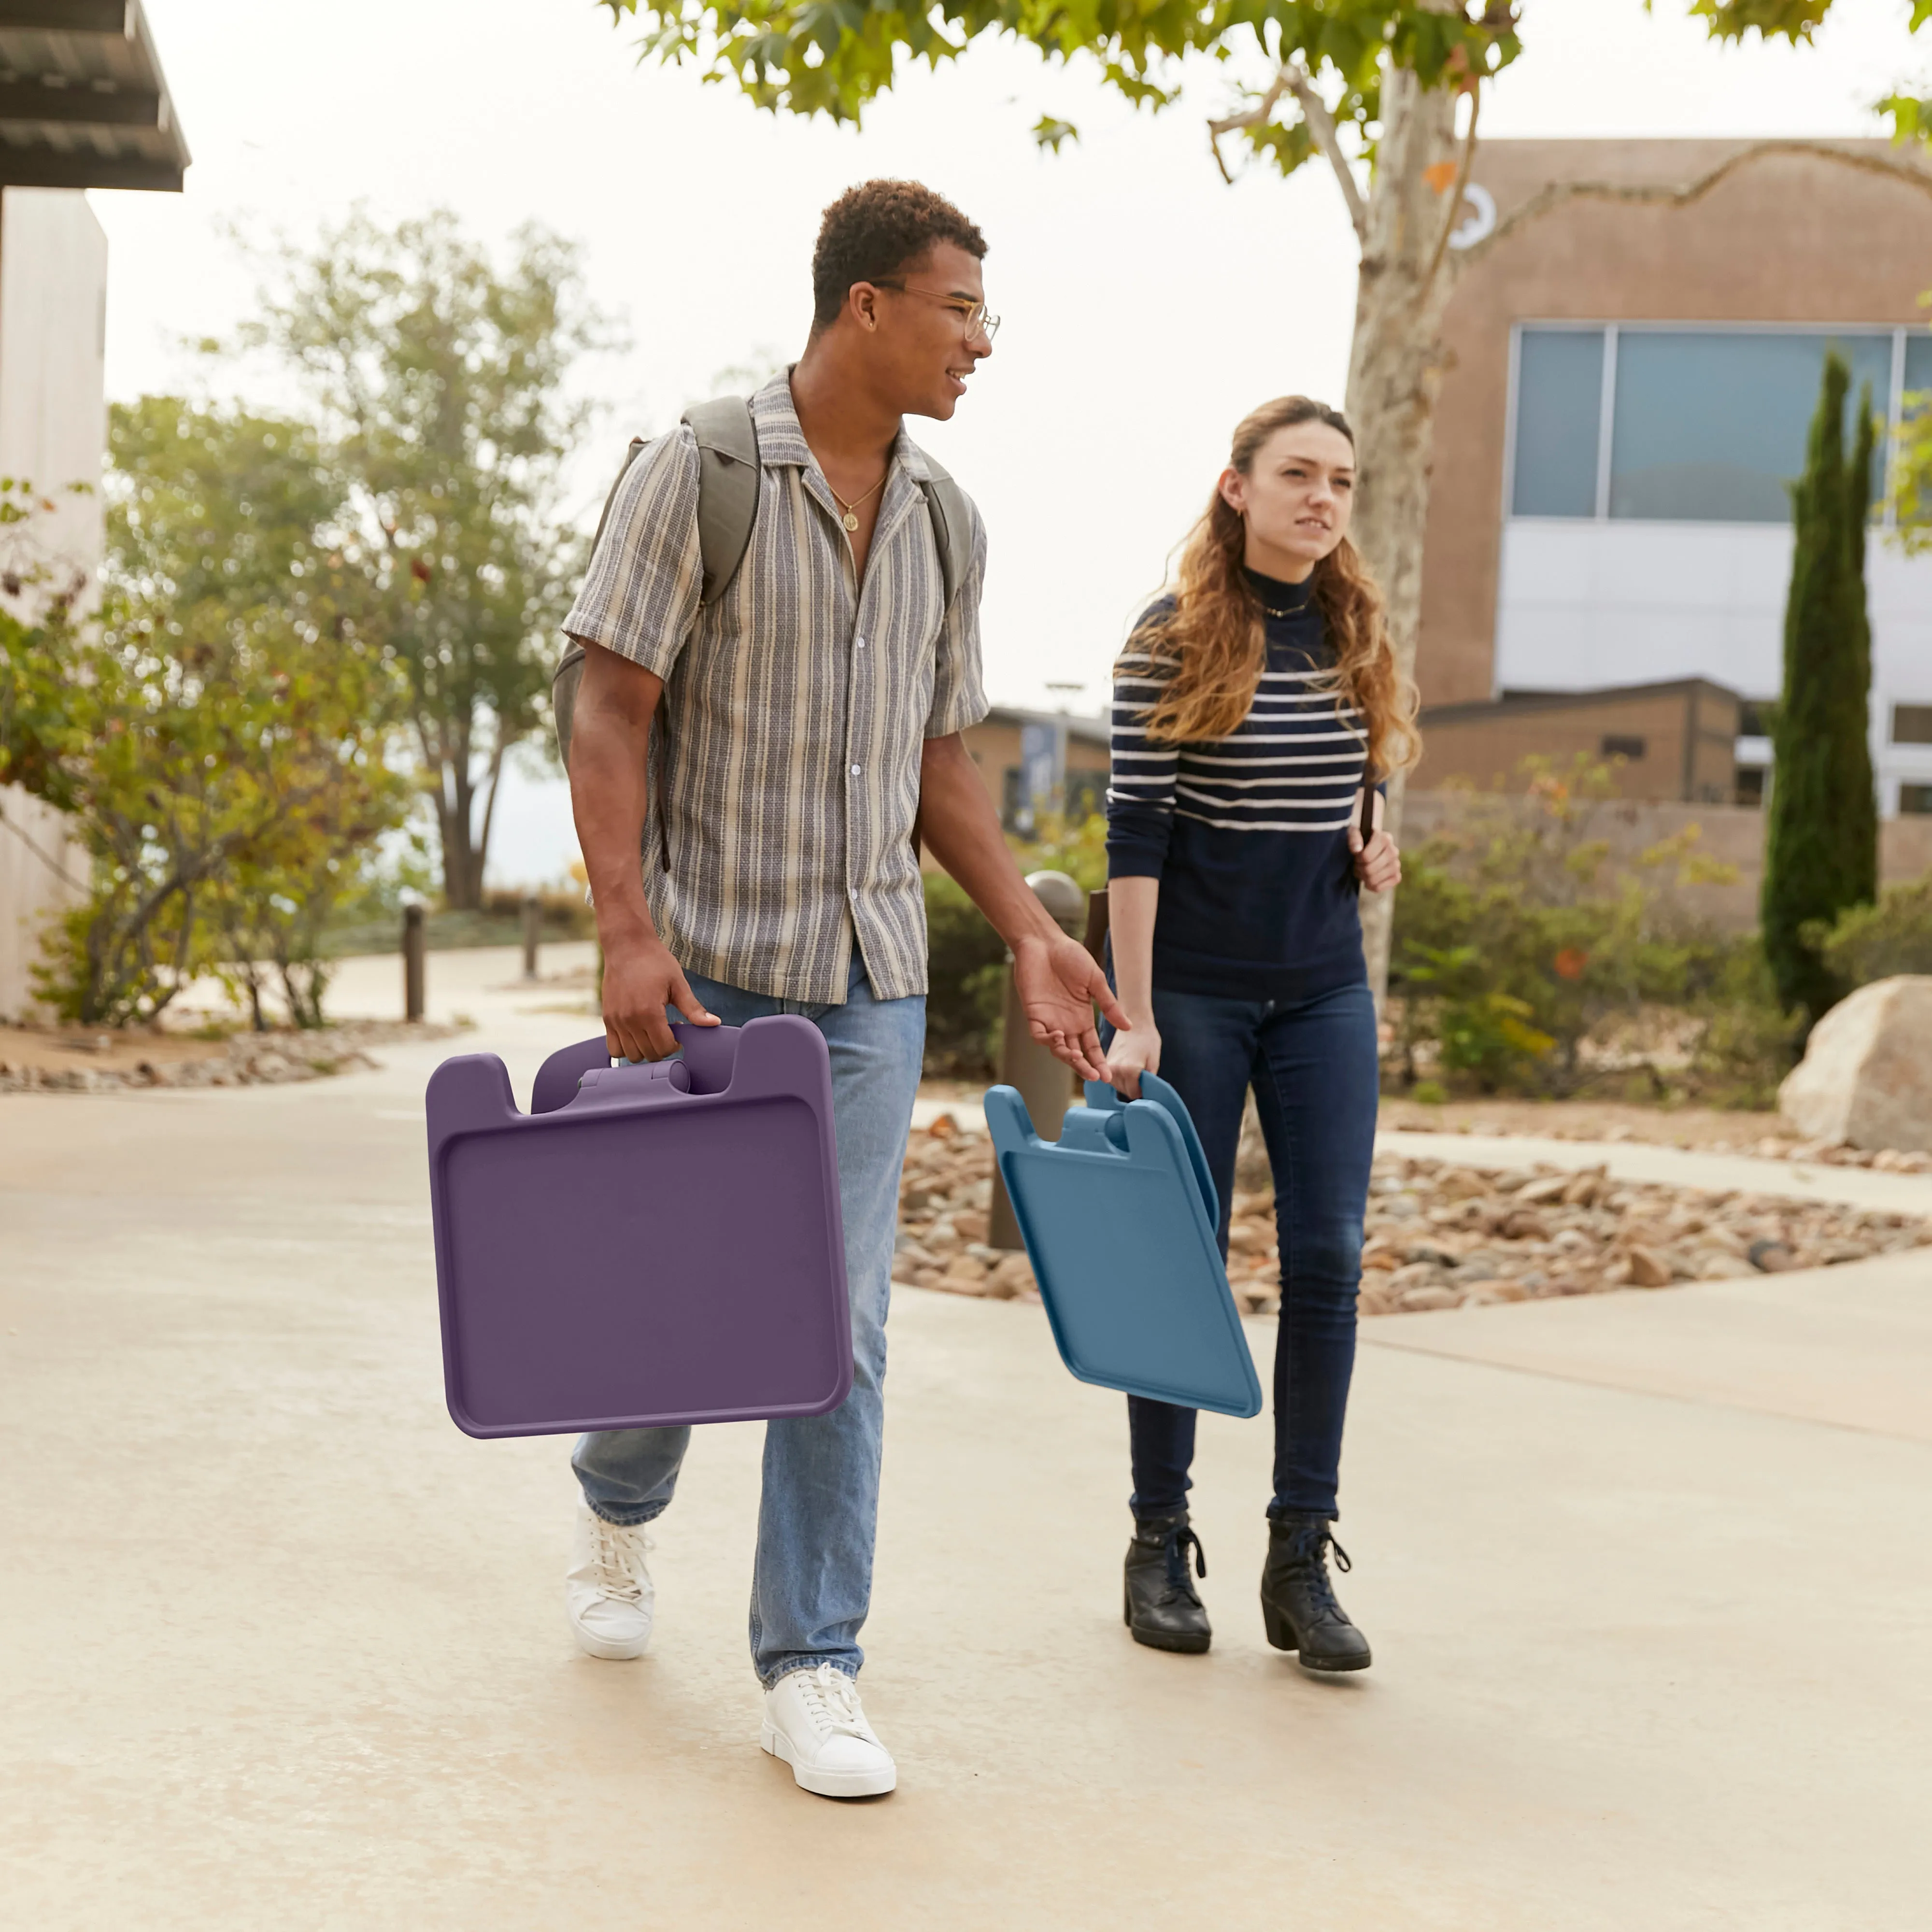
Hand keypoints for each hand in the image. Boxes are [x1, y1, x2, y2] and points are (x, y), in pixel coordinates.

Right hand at [599, 927, 718, 1062]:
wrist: (627, 945)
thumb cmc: (655, 961)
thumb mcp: (678, 983)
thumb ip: (693, 1008)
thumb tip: (714, 1023)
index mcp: (649, 1012)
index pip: (663, 1048)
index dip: (675, 1045)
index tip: (678, 1032)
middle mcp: (629, 1020)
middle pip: (648, 1054)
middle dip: (662, 1048)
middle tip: (667, 1032)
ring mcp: (615, 1021)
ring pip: (630, 1055)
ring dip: (644, 1050)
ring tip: (652, 1033)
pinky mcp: (607, 1018)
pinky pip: (613, 1048)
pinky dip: (626, 1048)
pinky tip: (637, 1034)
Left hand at [1012, 932, 1128, 1082]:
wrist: (1045, 942)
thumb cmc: (1071, 957)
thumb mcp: (1095, 981)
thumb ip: (1109, 1005)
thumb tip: (1128, 1027)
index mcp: (1083, 1018)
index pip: (1092, 1047)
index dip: (1099, 1061)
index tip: (1108, 1077)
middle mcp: (1067, 1024)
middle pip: (1077, 1054)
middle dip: (1085, 1067)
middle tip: (1095, 1077)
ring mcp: (1050, 1020)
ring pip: (1058, 1049)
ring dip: (1068, 1057)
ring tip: (1078, 1058)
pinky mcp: (1034, 1013)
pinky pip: (1039, 1034)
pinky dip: (1049, 1040)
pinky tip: (1059, 1038)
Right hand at [1105, 1013, 1160, 1100]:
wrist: (1134, 1020)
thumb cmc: (1148, 1038)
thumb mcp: (1155, 1060)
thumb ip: (1149, 1080)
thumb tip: (1147, 1095)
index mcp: (1130, 1070)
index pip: (1134, 1094)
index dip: (1143, 1090)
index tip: (1147, 1082)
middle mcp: (1115, 1070)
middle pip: (1125, 1091)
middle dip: (1134, 1086)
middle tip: (1141, 1072)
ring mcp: (1108, 1066)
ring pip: (1118, 1086)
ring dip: (1126, 1082)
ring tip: (1134, 1067)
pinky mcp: (1105, 1063)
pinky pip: (1112, 1078)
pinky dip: (1120, 1077)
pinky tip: (1126, 1067)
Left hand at [1348, 789, 1401, 892]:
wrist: (1370, 846)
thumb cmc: (1361, 839)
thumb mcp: (1354, 833)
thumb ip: (1354, 838)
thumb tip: (1357, 850)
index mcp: (1385, 838)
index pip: (1366, 856)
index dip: (1358, 859)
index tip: (1356, 856)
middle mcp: (1393, 851)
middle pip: (1370, 869)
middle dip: (1359, 869)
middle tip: (1357, 865)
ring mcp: (1396, 865)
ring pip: (1374, 880)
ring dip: (1364, 878)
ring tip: (1362, 871)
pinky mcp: (1396, 876)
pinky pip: (1381, 887)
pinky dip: (1371, 886)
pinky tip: (1368, 880)